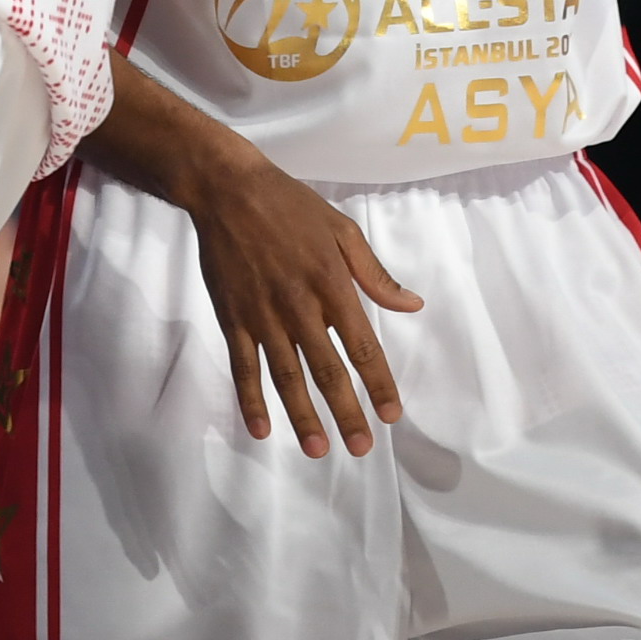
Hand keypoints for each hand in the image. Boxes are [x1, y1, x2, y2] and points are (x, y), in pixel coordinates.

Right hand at [178, 149, 423, 459]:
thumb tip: (412, 305)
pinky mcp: (232, 318)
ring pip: (286, 376)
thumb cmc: (290, 205)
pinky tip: (262, 428)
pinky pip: (243, 366)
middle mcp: (299, 306)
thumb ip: (375, 274)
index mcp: (332, 284)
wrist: (228, 190)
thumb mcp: (342, 229)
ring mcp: (262, 315)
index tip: (391, 415)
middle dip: (346, 412)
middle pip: (327, 369)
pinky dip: (251, 399)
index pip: (362, 345)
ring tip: (318, 449)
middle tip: (361, 448)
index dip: (378, 383)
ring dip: (303, 415)